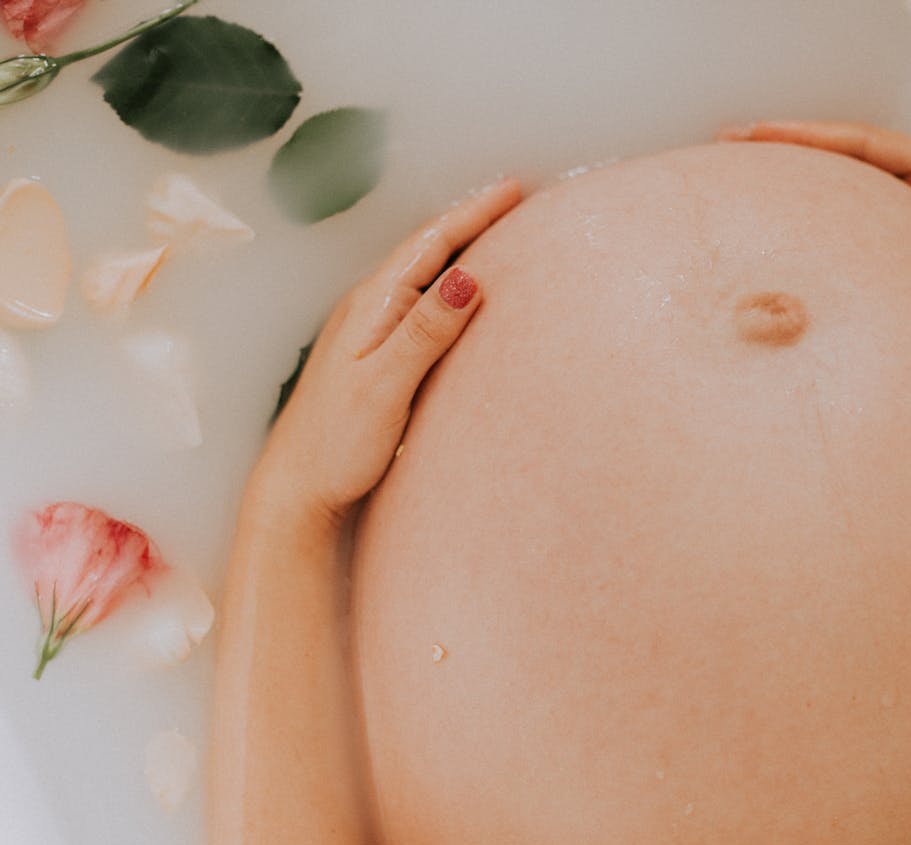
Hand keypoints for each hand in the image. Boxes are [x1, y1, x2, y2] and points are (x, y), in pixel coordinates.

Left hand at [251, 178, 522, 531]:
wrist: (295, 488)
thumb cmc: (337, 443)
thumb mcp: (386, 386)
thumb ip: (424, 332)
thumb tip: (467, 277)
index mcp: (372, 307)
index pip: (431, 245)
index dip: (474, 214)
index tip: (514, 189)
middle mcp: (367, 309)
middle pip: (426, 251)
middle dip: (471, 222)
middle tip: (514, 200)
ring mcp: (367, 332)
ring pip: (421, 276)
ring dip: (458, 250)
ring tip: (495, 235)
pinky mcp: (372, 356)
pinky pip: (417, 304)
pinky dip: (446, 287)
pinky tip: (457, 297)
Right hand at [719, 120, 910, 367]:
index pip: (864, 147)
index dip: (810, 138)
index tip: (757, 136)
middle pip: (841, 159)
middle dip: (784, 147)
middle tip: (726, 143)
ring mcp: (905, 224)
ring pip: (839, 192)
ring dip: (791, 181)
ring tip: (739, 179)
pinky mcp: (901, 257)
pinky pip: (847, 231)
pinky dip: (810, 222)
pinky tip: (779, 235)